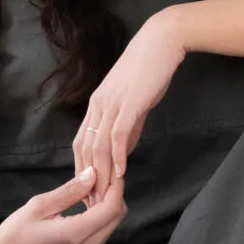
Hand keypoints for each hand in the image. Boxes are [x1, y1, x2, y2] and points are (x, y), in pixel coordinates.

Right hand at [0, 166, 123, 243]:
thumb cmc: (14, 235)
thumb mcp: (38, 206)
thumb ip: (70, 191)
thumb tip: (93, 174)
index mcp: (75, 235)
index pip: (111, 208)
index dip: (115, 187)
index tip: (111, 170)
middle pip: (117, 216)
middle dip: (113, 194)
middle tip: (99, 177)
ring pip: (111, 224)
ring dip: (107, 205)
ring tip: (90, 190)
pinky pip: (102, 233)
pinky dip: (100, 217)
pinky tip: (86, 206)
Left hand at [72, 9, 187, 203]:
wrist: (162, 41)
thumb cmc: (150, 69)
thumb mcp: (134, 100)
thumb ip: (128, 125)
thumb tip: (123, 150)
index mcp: (96, 104)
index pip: (81, 143)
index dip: (82, 169)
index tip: (88, 191)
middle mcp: (98, 106)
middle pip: (84, 149)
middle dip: (88, 179)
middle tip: (92, 202)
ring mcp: (112, 104)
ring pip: (99, 146)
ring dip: (102, 174)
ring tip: (106, 195)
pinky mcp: (129, 104)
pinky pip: (118, 136)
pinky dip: (117, 157)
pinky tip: (121, 174)